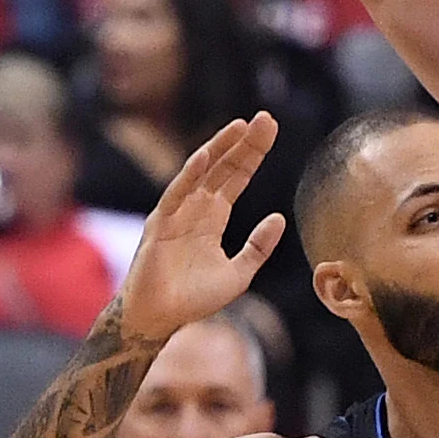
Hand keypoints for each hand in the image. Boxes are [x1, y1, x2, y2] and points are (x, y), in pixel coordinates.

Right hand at [116, 113, 285, 341]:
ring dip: (220, 148)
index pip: (237, 177)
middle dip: (244, 143)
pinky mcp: (159, 224)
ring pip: (201, 173)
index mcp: (213, 217)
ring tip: (241, 126)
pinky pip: (176, 194)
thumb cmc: (194, 299)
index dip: (253, 154)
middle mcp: (195, 208)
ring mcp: (176, 213)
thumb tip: (279, 217)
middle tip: (265, 118)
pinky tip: (206, 156)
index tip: (270, 129)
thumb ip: (258, 246)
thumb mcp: (239, 272)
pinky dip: (189, 175)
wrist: (160, 319)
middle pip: (224, 167)